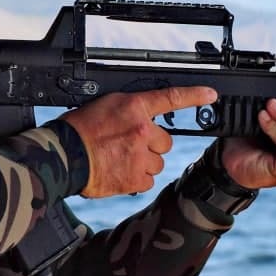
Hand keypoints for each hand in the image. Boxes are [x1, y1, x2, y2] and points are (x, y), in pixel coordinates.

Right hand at [60, 86, 217, 197]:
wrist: (64, 156)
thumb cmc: (79, 129)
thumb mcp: (105, 105)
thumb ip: (131, 111)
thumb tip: (145, 119)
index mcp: (134, 107)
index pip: (171, 97)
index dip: (194, 95)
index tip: (211, 94)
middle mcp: (142, 130)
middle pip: (165, 141)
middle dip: (151, 146)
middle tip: (128, 146)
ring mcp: (140, 156)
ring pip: (157, 163)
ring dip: (143, 164)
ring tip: (119, 160)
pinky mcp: (135, 179)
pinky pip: (147, 181)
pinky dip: (135, 181)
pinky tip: (118, 173)